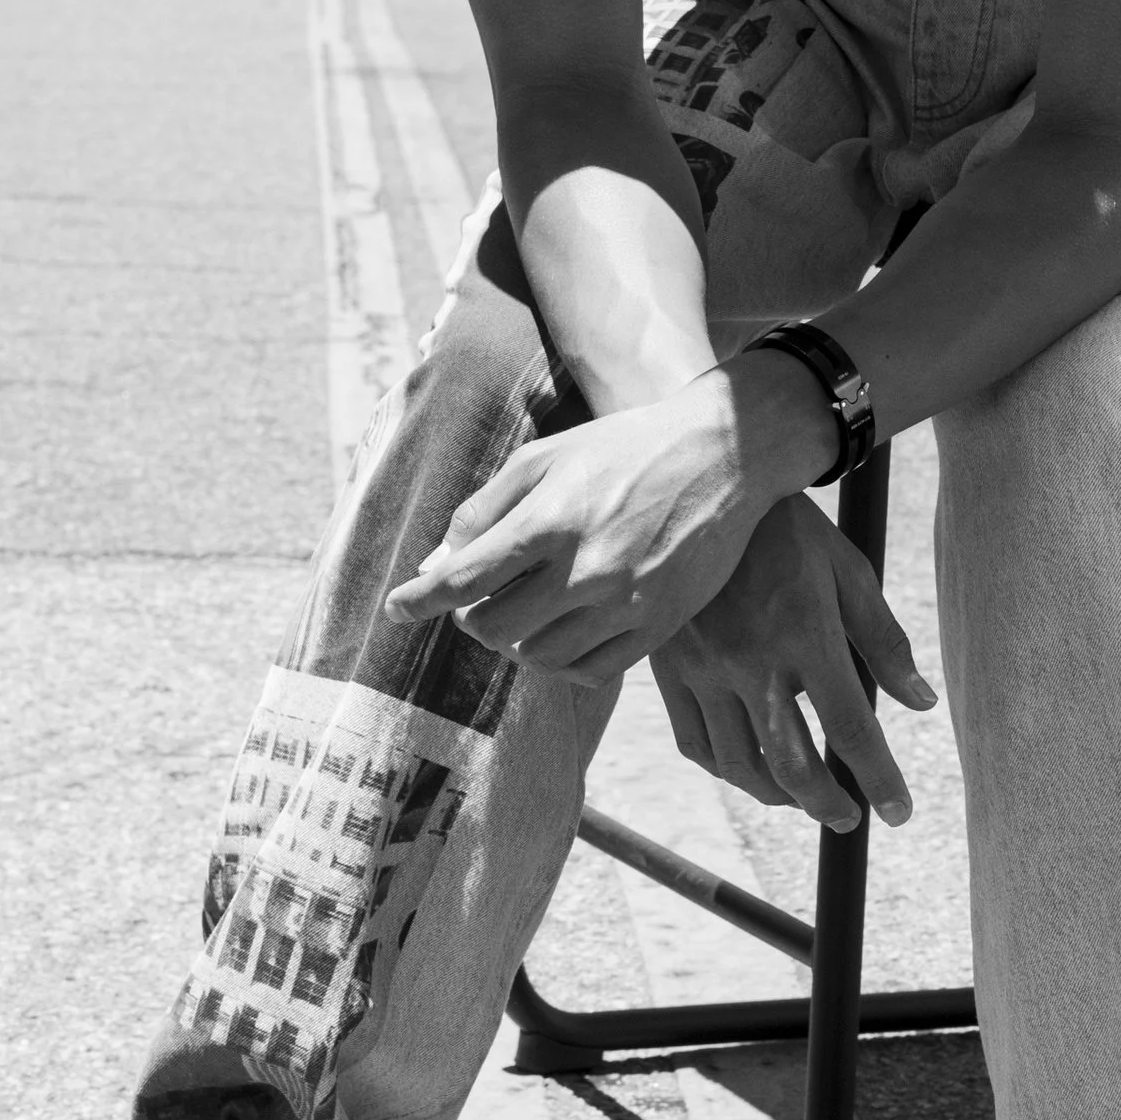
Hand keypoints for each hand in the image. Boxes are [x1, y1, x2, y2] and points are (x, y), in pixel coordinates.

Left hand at [386, 383, 776, 685]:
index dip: (419, 601)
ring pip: (537, 656)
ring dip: (516, 639)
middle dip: (472, 617)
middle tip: (479, 598)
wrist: (725, 453)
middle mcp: (586, 568)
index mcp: (551, 519)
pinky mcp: (658, 626)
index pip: (465, 579)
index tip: (395, 610)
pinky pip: (588, 671)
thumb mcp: (547, 457)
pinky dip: (560, 660)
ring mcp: (626, 604)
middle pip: (494, 628)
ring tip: (524, 609)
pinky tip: (561, 631)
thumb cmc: (626, 449)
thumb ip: (485, 509)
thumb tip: (436, 564)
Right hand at [651, 495, 932, 832]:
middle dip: (825, 805)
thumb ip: (885, 642)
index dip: (879, 780)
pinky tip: (747, 767)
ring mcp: (703, 666)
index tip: (899, 812)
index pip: (850, 730)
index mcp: (806, 634)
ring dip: (775, 794)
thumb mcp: (849, 572)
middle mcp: (752, 659)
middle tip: (848, 817)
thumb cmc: (792, 530)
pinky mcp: (668, 665)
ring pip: (738, 765)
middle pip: (790, 766)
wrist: (708, 483)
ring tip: (801, 795)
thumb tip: (921, 704)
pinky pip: (694, 742)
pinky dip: (724, 769)